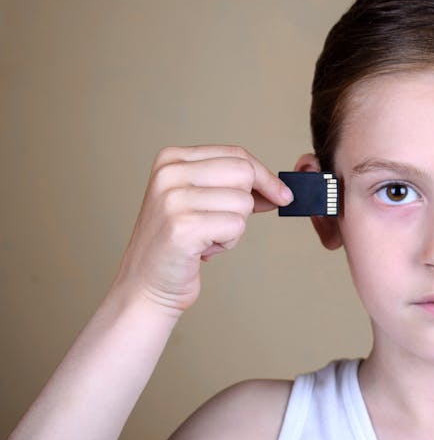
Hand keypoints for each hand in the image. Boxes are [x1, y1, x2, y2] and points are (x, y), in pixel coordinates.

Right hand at [114, 145, 292, 312]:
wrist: (145, 285)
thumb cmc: (177, 244)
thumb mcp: (200, 202)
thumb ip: (232, 187)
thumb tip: (278, 189)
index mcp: (171, 159)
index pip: (236, 154)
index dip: (264, 176)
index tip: (282, 195)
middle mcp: (169, 174)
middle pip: (243, 173)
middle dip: (246, 202)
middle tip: (223, 223)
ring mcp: (173, 199)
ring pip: (243, 202)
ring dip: (234, 227)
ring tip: (206, 238)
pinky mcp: (183, 227)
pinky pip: (236, 226)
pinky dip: (228, 242)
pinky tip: (203, 250)